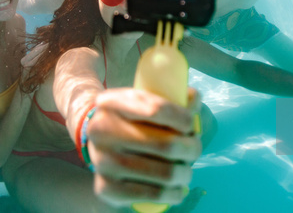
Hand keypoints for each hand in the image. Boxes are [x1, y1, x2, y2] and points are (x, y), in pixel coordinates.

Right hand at [87, 88, 201, 207]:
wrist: (98, 143)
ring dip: (185, 173)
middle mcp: (101, 130)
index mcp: (110, 102)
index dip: (183, 118)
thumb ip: (171, 97)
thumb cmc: (130, 119)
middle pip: (166, 146)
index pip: (157, 110)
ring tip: (186, 169)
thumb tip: (193, 98)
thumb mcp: (142, 101)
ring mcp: (102, 161)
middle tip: (194, 149)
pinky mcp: (106, 188)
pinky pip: (153, 195)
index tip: (190, 124)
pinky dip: (174, 193)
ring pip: (165, 173)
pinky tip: (177, 188)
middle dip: (191, 149)